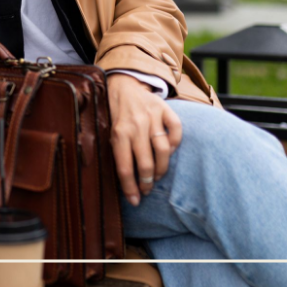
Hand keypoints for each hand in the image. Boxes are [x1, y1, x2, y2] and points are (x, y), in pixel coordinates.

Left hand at [107, 74, 182, 205]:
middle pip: (146, 163)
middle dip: (147, 182)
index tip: (135, 201)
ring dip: (162, 169)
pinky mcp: (165, 108)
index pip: (125, 168)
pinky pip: (176, 130)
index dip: (130, 188)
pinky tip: (169, 151)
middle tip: (147, 189)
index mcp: (118, 133)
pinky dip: (175, 144)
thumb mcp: (109, 132)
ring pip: (163, 151)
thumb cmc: (116, 114)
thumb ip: (118, 153)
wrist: (124, 85)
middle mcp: (136, 125)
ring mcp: (152, 116)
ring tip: (158, 175)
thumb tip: (126, 184)